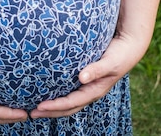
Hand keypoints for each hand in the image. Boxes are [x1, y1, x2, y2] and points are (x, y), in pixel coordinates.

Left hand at [30, 32, 146, 118]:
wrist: (129, 47)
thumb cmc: (120, 54)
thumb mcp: (110, 61)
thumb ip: (97, 69)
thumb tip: (81, 78)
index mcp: (95, 90)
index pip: (72, 102)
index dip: (55, 106)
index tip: (40, 106)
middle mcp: (90, 91)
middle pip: (68, 107)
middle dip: (50, 111)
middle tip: (32, 112)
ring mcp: (88, 86)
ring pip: (69, 101)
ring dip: (54, 105)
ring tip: (37, 106)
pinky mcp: (86, 79)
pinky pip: (71, 90)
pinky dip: (59, 94)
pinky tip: (49, 89)